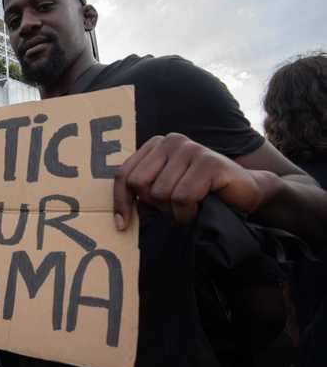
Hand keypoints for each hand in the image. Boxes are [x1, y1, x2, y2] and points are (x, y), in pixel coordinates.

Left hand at [113, 133, 268, 228]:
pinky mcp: (208, 162)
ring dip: (174, 211)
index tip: (122, 225)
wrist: (246, 191)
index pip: (124, 174)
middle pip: (139, 184)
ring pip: (161, 192)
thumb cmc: (201, 193)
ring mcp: (190, 149)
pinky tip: (199, 209)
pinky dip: (187, 212)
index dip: (121, 202)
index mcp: (155, 146)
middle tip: (173, 209)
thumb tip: (120, 219)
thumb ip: (143, 193)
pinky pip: (182, 197)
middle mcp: (170, 141)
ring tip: (190, 207)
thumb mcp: (166, 191)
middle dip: (154, 205)